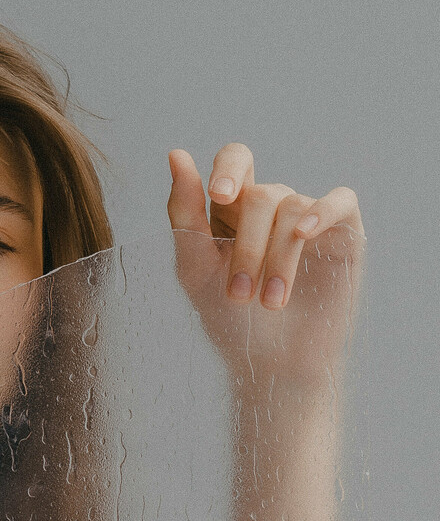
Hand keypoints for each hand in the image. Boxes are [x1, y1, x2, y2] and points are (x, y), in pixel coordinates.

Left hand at [167, 144, 364, 392]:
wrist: (273, 367)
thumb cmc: (230, 321)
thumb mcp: (195, 268)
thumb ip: (184, 213)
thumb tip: (176, 154)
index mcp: (235, 209)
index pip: (236, 160)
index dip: (229, 169)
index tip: (218, 196)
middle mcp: (274, 208)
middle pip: (261, 194)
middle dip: (247, 244)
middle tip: (239, 293)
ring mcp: (310, 218)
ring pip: (294, 208)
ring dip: (277, 257)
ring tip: (270, 303)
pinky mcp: (344, 234)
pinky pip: (341, 200)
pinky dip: (323, 211)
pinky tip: (305, 234)